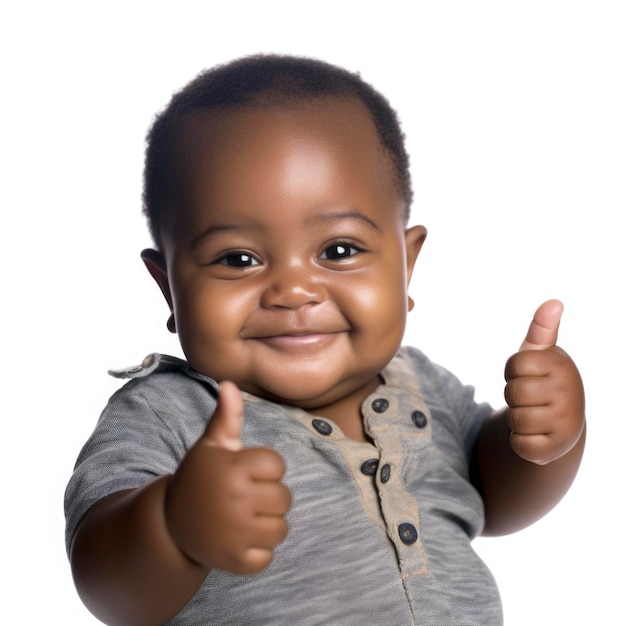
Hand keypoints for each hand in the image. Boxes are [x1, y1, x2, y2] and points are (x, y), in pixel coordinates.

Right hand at [164, 381, 290, 573]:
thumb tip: (228, 382)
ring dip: (267, 524)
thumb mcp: (210, 445)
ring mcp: (235, 533)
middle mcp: (235, 499)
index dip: (264, 468)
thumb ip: (226, 416)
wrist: (169, 523)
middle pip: (285, 498)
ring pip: (281, 528)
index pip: (278, 465)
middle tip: (243, 497)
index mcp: (233, 467)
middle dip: (269, 496)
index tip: (243, 471)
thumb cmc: (198, 476)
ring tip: (243, 517)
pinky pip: (267, 556)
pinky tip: (238, 540)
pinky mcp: (234, 561)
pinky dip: (257, 551)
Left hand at [504, 300, 584, 464]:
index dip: (513, 372)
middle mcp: (570, 393)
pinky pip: (519, 443)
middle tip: (530, 398)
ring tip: (533, 415)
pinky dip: (519, 441)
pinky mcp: (555, 449)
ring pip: (515, 418)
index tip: (527, 375)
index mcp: (562, 366)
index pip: (515, 365)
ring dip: (516, 418)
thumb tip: (554, 302)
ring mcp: (565, 422)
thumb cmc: (543, 381)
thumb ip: (541, 329)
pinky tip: (534, 435)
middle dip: (514, 395)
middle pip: (513, 392)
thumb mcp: (540, 354)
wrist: (561, 423)